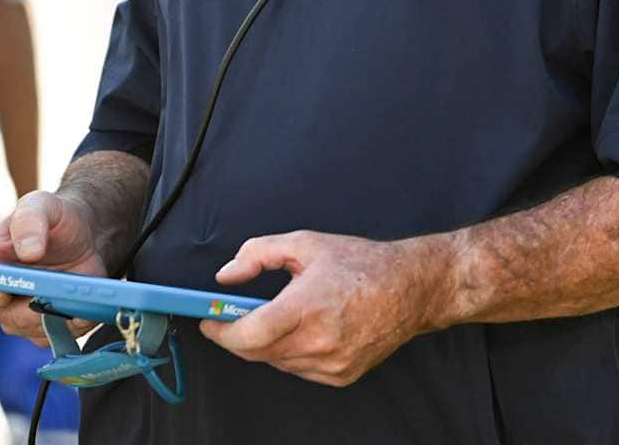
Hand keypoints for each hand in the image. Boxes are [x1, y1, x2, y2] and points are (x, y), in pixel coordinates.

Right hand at [0, 190, 107, 344]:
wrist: (86, 234)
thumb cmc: (53, 218)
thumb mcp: (41, 204)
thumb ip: (29, 220)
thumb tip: (27, 251)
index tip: (2, 289)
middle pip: (2, 318)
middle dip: (30, 304)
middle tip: (54, 284)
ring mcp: (22, 315)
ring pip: (32, 329)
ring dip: (54, 309)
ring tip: (69, 281)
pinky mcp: (50, 328)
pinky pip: (60, 335)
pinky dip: (75, 318)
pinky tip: (80, 293)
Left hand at [199, 231, 443, 386]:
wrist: (410, 289)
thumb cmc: (361, 263)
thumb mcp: (305, 243)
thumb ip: (257, 254)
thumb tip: (226, 276)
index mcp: (308, 305)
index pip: (250, 333)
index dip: (222, 331)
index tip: (208, 322)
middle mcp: (319, 340)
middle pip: (258, 352)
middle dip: (239, 336)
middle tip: (233, 317)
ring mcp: (331, 363)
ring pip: (277, 362)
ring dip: (267, 344)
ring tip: (282, 315)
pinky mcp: (341, 376)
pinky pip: (299, 369)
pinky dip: (291, 353)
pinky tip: (307, 329)